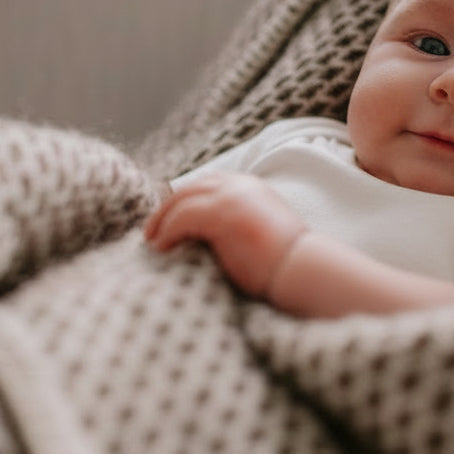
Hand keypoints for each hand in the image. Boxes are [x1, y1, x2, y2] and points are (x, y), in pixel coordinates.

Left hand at [143, 173, 306, 297]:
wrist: (302, 270)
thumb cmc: (285, 262)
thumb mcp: (260, 229)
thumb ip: (237, 222)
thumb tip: (207, 236)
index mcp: (251, 186)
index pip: (207, 183)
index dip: (184, 199)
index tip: (169, 220)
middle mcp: (240, 185)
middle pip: (190, 187)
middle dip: (167, 208)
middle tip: (151, 232)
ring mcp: (231, 197)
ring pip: (182, 199)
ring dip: (162, 220)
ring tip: (152, 241)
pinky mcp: (222, 215)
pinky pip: (182, 217)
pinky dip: (166, 231)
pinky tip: (160, 247)